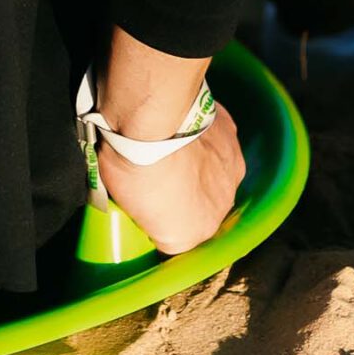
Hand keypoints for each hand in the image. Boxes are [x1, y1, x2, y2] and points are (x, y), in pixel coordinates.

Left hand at [93, 101, 244, 254]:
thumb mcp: (121, 197)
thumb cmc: (129, 161)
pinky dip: (208, 143)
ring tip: (176, 149)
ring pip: (215, 181)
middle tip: (160, 173)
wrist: (153, 117)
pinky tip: (189, 129)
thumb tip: (140, 201)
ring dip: (200, 172)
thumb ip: (140, 208)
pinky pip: (220, 149)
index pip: (174, 237)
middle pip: (199, 210)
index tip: (145, 201)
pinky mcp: (233, 144)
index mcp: (187, 236)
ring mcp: (229, 178)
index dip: (159, 218)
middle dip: (183, 197)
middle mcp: (217, 214)